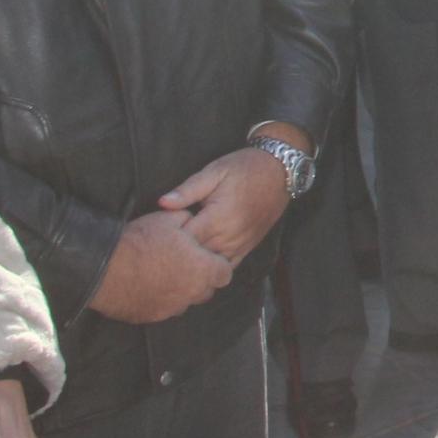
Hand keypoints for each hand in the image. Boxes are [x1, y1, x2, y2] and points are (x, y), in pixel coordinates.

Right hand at [88, 212, 233, 323]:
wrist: (103, 268)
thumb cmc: (140, 241)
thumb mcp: (169, 219)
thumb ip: (189, 221)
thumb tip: (192, 221)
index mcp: (202, 270)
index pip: (225, 273)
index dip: (217, 264)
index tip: (207, 257)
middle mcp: (190, 293)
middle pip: (206, 290)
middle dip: (201, 279)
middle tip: (186, 265)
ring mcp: (169, 308)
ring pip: (185, 302)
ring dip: (181, 291)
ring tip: (166, 275)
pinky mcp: (149, 317)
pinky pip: (163, 310)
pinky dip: (161, 300)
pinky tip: (149, 287)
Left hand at [156, 146, 290, 264]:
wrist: (280, 170)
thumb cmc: (245, 168)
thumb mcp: (214, 172)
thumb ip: (188, 190)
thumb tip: (162, 203)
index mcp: (218, 218)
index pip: (184, 240)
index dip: (167, 240)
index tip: (157, 235)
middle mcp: (229, 236)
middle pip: (195, 257)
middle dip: (178, 254)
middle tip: (162, 249)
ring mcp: (240, 244)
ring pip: (211, 265)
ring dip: (195, 264)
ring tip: (178, 258)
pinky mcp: (248, 247)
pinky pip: (228, 267)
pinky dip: (214, 269)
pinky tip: (202, 265)